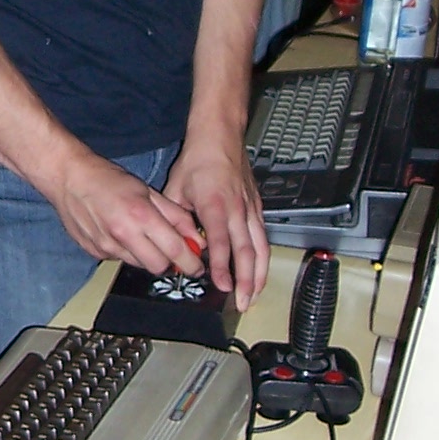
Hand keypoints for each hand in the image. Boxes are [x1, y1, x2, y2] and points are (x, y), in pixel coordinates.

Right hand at [47, 148, 211, 279]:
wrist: (69, 179)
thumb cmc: (108, 180)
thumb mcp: (148, 191)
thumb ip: (175, 216)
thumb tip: (196, 238)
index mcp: (141, 215)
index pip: (175, 251)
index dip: (191, 263)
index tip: (197, 266)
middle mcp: (123, 235)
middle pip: (158, 267)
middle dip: (169, 262)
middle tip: (171, 251)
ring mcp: (107, 246)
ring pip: (139, 265)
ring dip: (146, 256)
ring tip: (140, 234)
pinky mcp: (95, 252)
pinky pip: (120, 259)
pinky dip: (127, 251)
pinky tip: (120, 233)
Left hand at [163, 133, 269, 302]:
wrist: (220, 136)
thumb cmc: (198, 161)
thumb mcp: (176, 188)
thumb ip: (176, 219)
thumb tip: (175, 244)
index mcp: (215, 205)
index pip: (222, 241)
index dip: (223, 265)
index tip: (222, 285)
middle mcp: (238, 209)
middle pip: (247, 251)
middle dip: (246, 280)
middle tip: (241, 302)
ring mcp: (251, 209)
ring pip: (261, 247)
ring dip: (258, 275)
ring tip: (253, 296)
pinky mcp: (257, 208)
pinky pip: (263, 238)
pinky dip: (262, 259)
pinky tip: (258, 273)